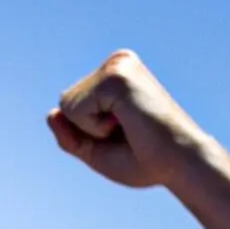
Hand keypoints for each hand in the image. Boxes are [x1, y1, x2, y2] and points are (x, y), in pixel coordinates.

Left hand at [46, 50, 217, 192]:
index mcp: (116, 75)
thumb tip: (51, 113)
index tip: (124, 134)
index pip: (69, 106)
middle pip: (65, 103)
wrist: (178, 165)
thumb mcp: (95, 149)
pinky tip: (127, 123)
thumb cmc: (145, 160)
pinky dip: (95, 128)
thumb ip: (69, 134)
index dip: (87, 133)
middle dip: (87, 130)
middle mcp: (118, 62)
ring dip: (92, 129)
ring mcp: (118, 65)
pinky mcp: (117, 76)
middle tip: (127, 133)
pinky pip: (75, 110)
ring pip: (67, 106)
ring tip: (129, 126)